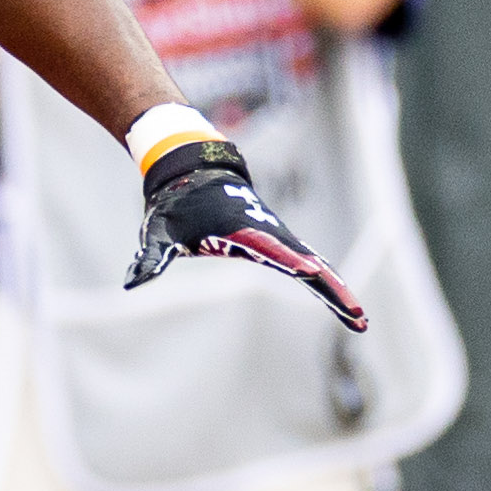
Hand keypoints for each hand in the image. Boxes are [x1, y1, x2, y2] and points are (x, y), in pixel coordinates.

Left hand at [127, 137, 366, 331]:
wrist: (191, 171)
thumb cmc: (175, 206)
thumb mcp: (159, 232)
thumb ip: (151, 258)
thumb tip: (131, 282)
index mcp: (241, 231)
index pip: (269, 250)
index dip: (289, 261)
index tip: (310, 272)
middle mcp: (267, 234)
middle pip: (307, 264)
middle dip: (331, 290)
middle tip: (356, 317)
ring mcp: (276, 237)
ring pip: (314, 265)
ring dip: (336, 290)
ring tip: (358, 318)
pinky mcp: (276, 241)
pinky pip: (307, 262)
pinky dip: (326, 280)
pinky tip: (341, 299)